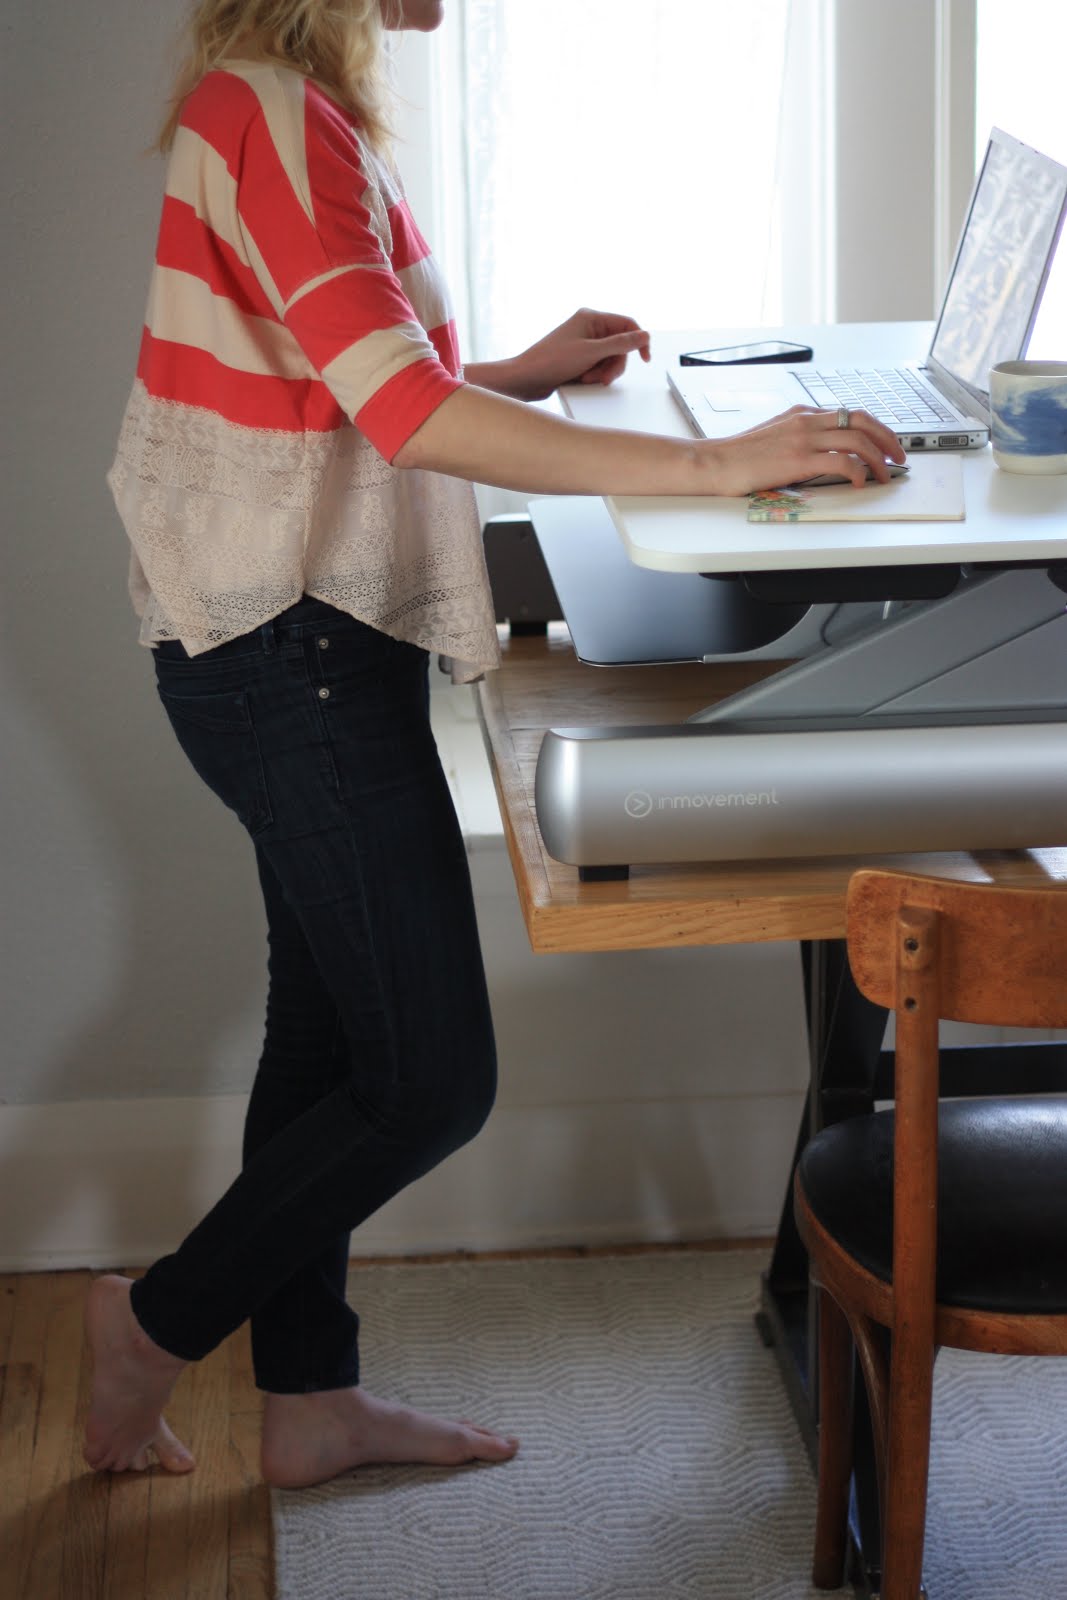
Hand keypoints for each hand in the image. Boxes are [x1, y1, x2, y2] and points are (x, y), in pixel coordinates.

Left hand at [505, 307, 651, 399]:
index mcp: (591, 317)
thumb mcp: (591, 353)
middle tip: (603, 377)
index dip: (638, 341)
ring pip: (610, 359)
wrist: (525, 379)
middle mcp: (588, 328)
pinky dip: (594, 375)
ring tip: (587, 379)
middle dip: (614, 364)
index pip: (627, 324)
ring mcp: (583, 344)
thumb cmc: (551, 361)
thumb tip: (644, 335)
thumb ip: (620, 344)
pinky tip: (582, 380)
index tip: (645, 358)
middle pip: (619, 346)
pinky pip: (598, 367)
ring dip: (603, 372)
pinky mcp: (578, 359)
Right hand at [707, 405, 906, 495]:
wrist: (715, 463)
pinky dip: (858, 471)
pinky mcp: (799, 459)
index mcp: (802, 414)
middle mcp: (807, 420)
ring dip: (878, 458)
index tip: (885, 445)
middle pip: (862, 420)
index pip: (849, 414)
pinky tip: (860, 483)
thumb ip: (798, 437)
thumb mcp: (773, 437)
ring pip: (858, 438)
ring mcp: (804, 438)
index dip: (875, 429)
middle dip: (887, 439)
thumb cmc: (739, 457)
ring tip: (885, 474)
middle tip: (898, 457)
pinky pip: (841, 461)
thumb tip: (821, 452)